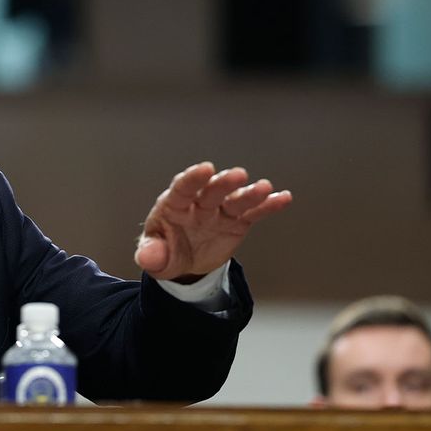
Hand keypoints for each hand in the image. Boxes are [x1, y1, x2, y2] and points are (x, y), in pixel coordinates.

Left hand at [134, 162, 291, 281]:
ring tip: (264, 188)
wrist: (184, 262)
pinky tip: (283, 198)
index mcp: (174, 206)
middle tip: (237, 175)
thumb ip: (151, 254)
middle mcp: (198, 204)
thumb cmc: (165, 251)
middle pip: (211, 191)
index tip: (205, 168)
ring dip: (249, 193)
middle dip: (223, 183)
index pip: (182, 188)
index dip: (193, 178)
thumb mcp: (155, 257)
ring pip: (235, 200)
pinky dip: (268, 205)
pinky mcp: (237, 222)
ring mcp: (219, 211)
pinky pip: (253, 213)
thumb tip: (147, 257)